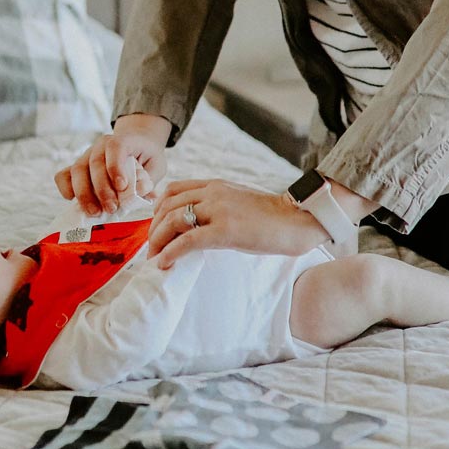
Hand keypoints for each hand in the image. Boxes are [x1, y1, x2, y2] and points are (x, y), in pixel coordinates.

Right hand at [54, 113, 170, 215]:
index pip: (116, 148)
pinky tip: (72, 201)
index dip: (116, 166)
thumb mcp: (155, 166)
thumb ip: (149, 179)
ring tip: (95, 212)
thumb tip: (145, 195)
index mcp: (123, 140)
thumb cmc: (146, 157)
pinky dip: (65, 188)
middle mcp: (101, 146)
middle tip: (111, 208)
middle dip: (102, 189)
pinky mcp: (76, 168)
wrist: (136, 146)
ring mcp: (86, 156)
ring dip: (84, 194)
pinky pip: (63, 175)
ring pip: (77, 171)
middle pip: (95, 163)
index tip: (122, 186)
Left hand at [147, 180, 326, 268]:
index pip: (173, 190)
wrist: (297, 221)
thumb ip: (217, 206)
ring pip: (172, 220)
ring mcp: (219, 210)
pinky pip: (188, 240)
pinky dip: (171, 252)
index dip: (158, 210)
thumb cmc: (272, 217)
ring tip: (155, 258)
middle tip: (151, 248)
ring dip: (158, 241)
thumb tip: (197, 224)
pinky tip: (165, 263)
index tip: (156, 228)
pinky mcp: (225, 230)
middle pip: (167, 206)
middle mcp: (213, 192)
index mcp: (216, 185)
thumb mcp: (238, 202)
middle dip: (154, 228)